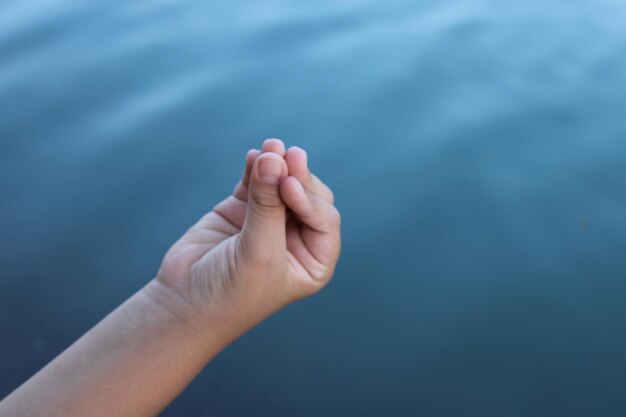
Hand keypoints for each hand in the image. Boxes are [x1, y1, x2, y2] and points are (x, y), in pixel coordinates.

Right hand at [150, 139, 340, 334]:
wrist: (183, 302)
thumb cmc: (230, 292)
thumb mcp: (257, 253)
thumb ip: (267, 206)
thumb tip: (274, 158)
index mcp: (315, 260)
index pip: (324, 220)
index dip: (309, 199)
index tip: (289, 186)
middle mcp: (296, 238)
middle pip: (306, 195)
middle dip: (295, 176)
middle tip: (285, 155)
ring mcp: (269, 221)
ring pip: (282, 183)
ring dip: (277, 164)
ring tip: (270, 147)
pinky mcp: (242, 209)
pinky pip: (254, 181)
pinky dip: (255, 167)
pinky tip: (253, 155)